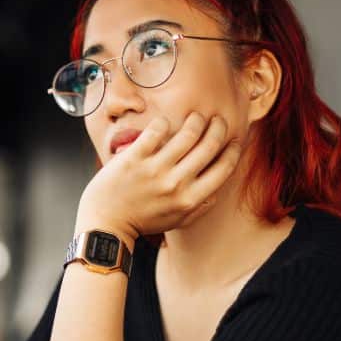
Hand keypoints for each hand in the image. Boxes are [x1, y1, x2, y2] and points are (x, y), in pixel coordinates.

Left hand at [76, 113, 242, 241]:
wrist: (106, 223)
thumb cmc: (142, 222)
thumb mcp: (177, 220)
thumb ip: (200, 206)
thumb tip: (218, 190)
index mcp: (190, 199)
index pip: (223, 168)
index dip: (233, 150)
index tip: (233, 139)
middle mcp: (176, 183)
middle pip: (209, 145)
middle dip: (218, 128)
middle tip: (217, 120)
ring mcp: (155, 169)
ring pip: (187, 134)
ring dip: (196, 120)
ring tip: (196, 116)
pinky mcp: (135, 158)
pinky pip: (157, 130)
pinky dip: (164, 122)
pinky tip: (165, 123)